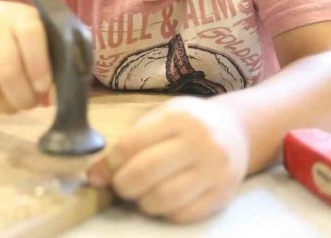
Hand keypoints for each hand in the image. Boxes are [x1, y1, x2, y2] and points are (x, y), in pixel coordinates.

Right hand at [0, 2, 51, 113]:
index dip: (38, 65)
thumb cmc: (18, 31)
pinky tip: (3, 104)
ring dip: (7, 105)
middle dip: (23, 96)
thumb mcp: (38, 33)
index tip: (44, 87)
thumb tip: (51, 99)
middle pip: (7, 70)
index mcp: (21, 17)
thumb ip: (51, 60)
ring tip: (18, 106)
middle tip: (32, 103)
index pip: (30, 36)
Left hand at [87, 96, 249, 222]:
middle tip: (120, 186)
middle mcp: (201, 141)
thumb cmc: (188, 124)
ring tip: (142, 193)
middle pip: (146, 172)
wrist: (235, 131)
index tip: (105, 171)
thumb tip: (95, 177)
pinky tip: (163, 199)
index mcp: (179, 117)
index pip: (132, 144)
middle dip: (123, 185)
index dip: (111, 163)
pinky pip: (182, 215)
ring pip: (163, 198)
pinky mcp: (222, 195)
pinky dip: (165, 212)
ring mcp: (215, 170)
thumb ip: (129, 143)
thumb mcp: (160, 118)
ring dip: (142, 201)